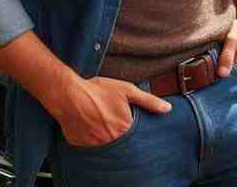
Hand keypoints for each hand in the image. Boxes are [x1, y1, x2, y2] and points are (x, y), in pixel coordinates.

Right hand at [53, 74, 171, 147]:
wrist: (69, 95)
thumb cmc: (98, 91)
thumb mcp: (127, 90)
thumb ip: (149, 101)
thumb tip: (167, 109)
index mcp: (125, 128)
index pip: (136, 134)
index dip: (134, 126)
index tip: (129, 120)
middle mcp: (111, 141)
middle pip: (122, 140)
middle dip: (120, 131)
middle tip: (112, 117)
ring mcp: (95, 146)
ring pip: (107, 144)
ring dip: (107, 135)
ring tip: (101, 119)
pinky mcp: (82, 146)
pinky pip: (91, 145)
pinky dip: (93, 137)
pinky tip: (91, 124)